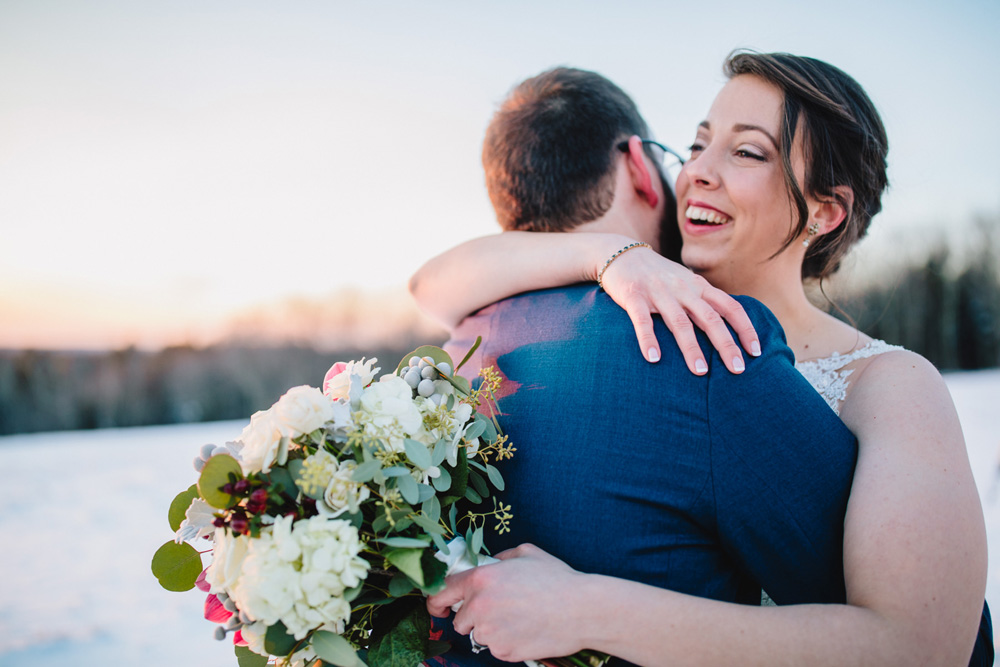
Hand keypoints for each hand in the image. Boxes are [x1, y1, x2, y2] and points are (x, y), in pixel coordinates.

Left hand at [426, 544, 589, 661]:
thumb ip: (501, 558)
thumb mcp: (526, 554)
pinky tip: (526, 631)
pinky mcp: (503, 651)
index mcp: (481, 579)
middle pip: (459, 620)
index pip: (443, 590)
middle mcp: (480, 606)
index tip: (440, 606)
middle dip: (473, 617)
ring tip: (519, 619)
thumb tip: (492, 563)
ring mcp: (490, 632)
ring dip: (492, 631)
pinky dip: (507, 643)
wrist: (581, 610)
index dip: (438, 600)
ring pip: (478, 636)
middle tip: (500, 610)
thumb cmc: (557, 580)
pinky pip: (496, 650)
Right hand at [600, 247, 759, 373]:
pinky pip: (643, 321)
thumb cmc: (658, 275)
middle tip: (737, 369)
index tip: (755, 351)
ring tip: (700, 373)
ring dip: (691, 348)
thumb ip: (703, 301)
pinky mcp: (634, 296)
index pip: (730, 307)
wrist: (621, 253)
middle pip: (710, 318)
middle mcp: (683, 289)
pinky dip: (649, 339)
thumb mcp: (685, 282)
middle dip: (726, 345)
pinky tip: (654, 359)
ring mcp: (658, 292)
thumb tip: (727, 327)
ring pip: (680, 322)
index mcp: (698, 287)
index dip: (745, 329)